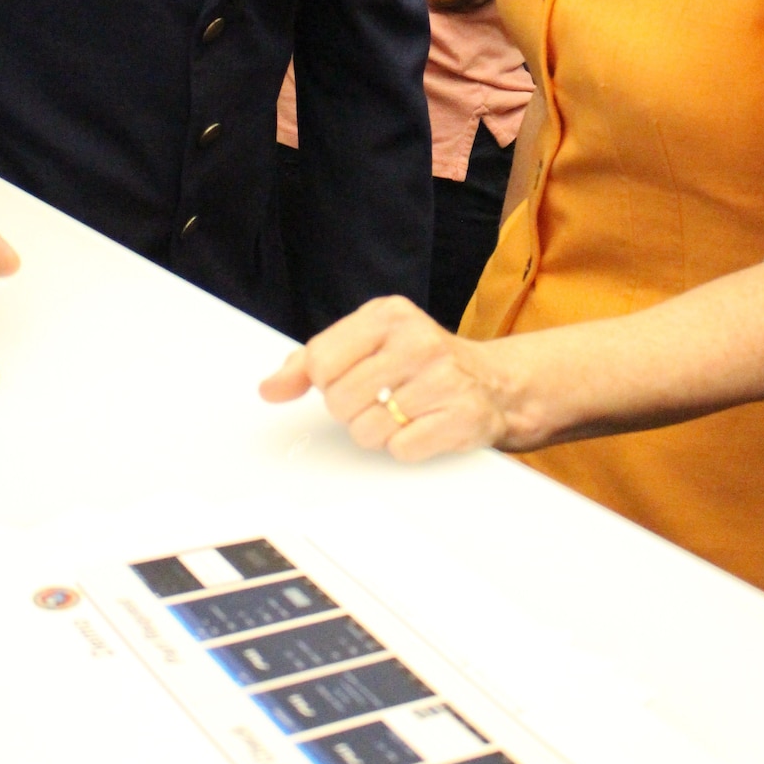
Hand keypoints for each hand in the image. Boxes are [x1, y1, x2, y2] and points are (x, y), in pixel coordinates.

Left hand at [259, 295, 508, 460]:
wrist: (493, 382)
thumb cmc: (420, 361)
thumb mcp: (365, 343)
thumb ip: (312, 362)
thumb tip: (270, 388)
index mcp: (388, 315)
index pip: (321, 360)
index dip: (325, 382)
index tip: (345, 379)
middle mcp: (417, 340)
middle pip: (340, 400)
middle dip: (351, 410)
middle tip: (379, 398)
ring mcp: (443, 379)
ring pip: (367, 429)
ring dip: (377, 432)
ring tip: (400, 412)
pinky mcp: (460, 417)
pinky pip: (401, 449)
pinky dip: (405, 446)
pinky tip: (421, 426)